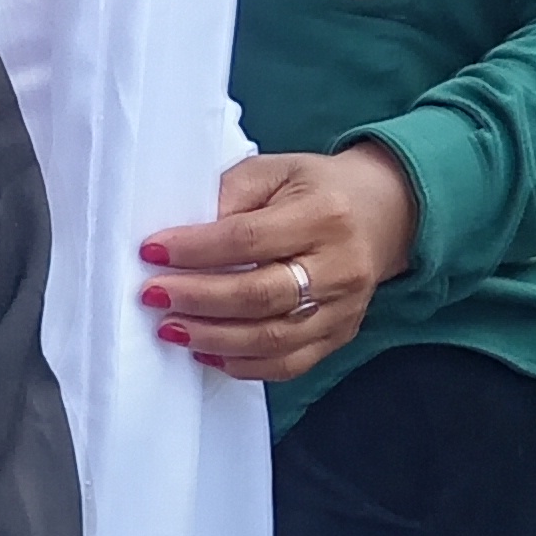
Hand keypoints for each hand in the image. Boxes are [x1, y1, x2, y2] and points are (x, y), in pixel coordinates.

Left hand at [139, 143, 415, 380]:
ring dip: (213, 338)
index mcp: (323, 215)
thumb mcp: (272, 171)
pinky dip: (244, 365)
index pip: (249, 239)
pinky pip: (290, 363)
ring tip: (170, 328)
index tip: (151, 252)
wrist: (384, 210)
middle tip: (152, 296)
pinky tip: (207, 353)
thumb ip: (228, 196)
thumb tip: (179, 238)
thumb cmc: (314, 188)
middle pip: (260, 295)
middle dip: (197, 299)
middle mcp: (341, 266)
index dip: (195, 249)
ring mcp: (345, 307)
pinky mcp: (341, 334)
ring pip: (273, 337)